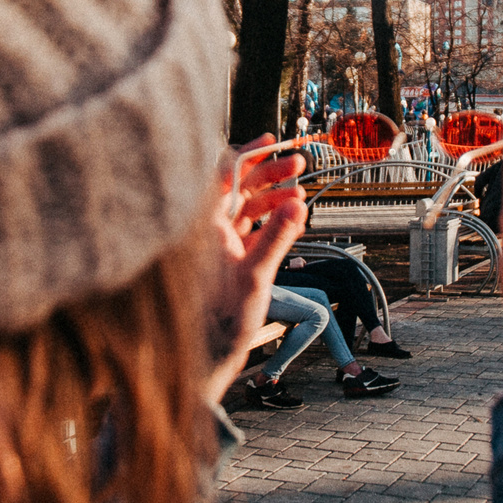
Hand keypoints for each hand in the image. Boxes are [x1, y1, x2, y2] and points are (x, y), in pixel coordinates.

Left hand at [203, 137, 308, 402]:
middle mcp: (205, 232)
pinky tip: (291, 217)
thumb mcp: (256, 277)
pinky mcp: (226, 260)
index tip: (271, 142)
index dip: (247, 156)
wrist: (207, 360)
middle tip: (298, 164)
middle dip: (268, 174)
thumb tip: (296, 204)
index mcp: (201, 228)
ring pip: (244, 209)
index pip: (221, 177)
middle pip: (236, 189)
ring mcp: (215, 245)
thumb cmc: (220, 323)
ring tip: (301, 192)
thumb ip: (277, 239)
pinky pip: (248, 230)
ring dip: (272, 198)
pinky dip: (269, 222)